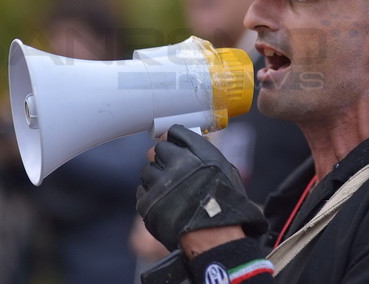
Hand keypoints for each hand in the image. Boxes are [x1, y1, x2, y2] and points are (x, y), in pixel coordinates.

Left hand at [136, 125, 266, 250]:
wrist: (215, 236)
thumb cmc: (226, 204)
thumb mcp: (226, 169)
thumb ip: (205, 153)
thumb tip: (190, 143)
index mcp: (198, 152)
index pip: (175, 133)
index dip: (175, 139)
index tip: (174, 143)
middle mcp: (177, 163)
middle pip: (158, 149)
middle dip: (164, 157)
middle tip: (172, 168)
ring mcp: (160, 183)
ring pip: (148, 170)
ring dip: (156, 176)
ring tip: (170, 190)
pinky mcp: (147, 202)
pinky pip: (142, 190)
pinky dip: (150, 194)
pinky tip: (164, 201)